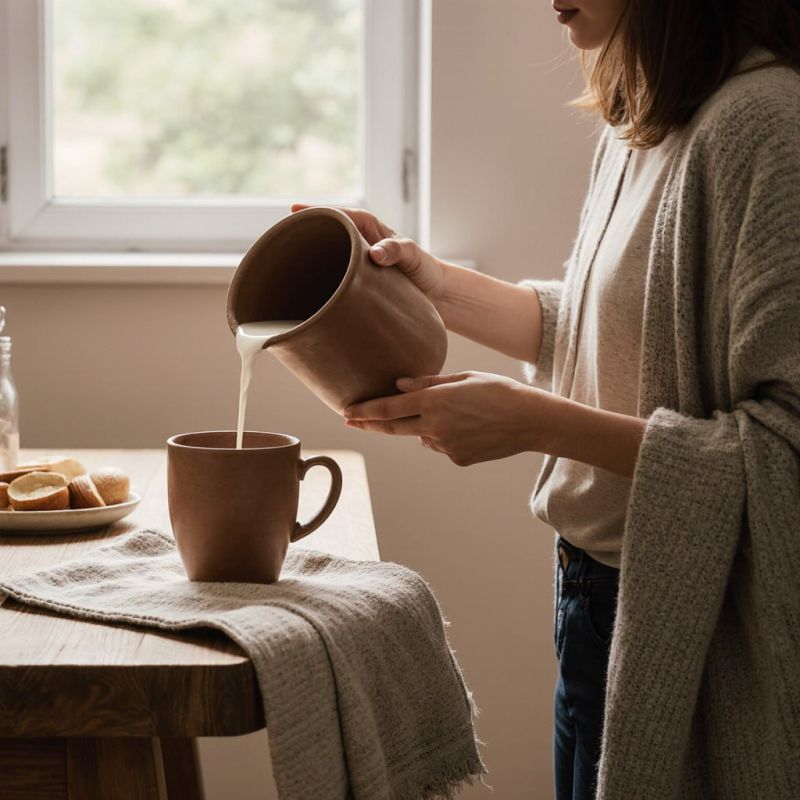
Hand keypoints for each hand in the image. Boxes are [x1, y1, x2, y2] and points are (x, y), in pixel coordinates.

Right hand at [291, 203, 445, 302]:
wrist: (437, 296)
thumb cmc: (426, 271)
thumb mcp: (414, 256)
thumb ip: (396, 250)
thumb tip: (375, 254)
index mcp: (370, 227)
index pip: (338, 214)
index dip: (315, 212)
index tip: (294, 211)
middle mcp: (359, 242)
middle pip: (326, 232)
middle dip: (305, 231)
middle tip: (280, 236)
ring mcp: (356, 262)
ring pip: (327, 254)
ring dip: (309, 256)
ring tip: (285, 260)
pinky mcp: (356, 281)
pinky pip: (333, 275)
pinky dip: (320, 277)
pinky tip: (306, 288)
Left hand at [343, 371, 556, 466]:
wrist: (530, 421)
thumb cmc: (499, 391)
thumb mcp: (464, 378)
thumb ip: (428, 381)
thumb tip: (399, 385)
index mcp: (435, 400)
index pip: (389, 408)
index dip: (365, 410)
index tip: (346, 410)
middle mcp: (435, 425)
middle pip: (393, 427)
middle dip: (369, 423)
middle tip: (350, 419)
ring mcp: (445, 446)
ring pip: (422, 435)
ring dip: (424, 425)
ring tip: (458, 412)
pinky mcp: (457, 458)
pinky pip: (441, 445)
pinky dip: (445, 435)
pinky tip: (469, 426)